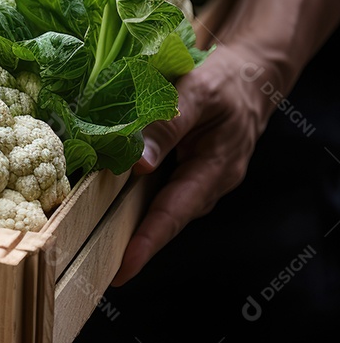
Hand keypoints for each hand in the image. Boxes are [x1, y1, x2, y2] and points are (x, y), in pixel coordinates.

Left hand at [111, 41, 274, 285]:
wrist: (249, 75)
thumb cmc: (225, 82)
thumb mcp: (197, 93)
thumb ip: (167, 124)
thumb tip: (137, 162)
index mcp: (215, 169)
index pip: (175, 213)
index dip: (148, 242)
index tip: (123, 268)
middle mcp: (208, 183)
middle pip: (166, 219)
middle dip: (133, 244)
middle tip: (95, 266)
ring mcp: (197, 179)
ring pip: (160, 205)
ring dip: (129, 222)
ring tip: (93, 241)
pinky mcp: (185, 170)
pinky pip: (158, 190)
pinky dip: (133, 197)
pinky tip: (104, 200)